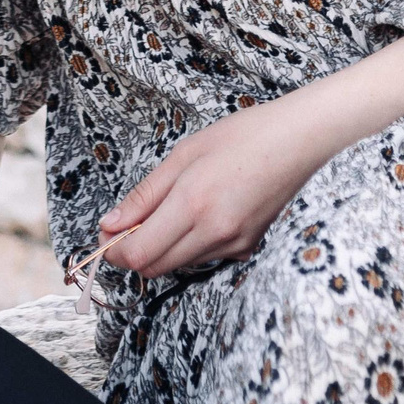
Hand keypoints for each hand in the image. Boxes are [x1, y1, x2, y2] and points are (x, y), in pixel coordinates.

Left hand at [96, 98, 328, 279]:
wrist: (298, 141)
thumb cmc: (243, 136)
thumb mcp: (184, 154)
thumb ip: (145, 194)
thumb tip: (111, 223)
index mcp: (193, 203)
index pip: (139, 253)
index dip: (114, 251)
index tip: (105, 236)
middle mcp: (213, 232)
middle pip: (154, 267)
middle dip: (132, 252)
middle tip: (124, 226)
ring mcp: (233, 245)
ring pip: (178, 264)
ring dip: (160, 247)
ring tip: (167, 209)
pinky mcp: (247, 248)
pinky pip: (203, 257)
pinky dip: (188, 244)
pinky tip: (198, 213)